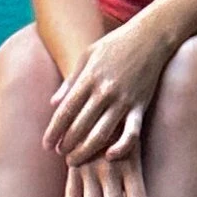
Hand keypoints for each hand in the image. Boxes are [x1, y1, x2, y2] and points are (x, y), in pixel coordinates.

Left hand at [43, 21, 163, 165]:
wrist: (150, 36)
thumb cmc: (115, 44)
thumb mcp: (87, 55)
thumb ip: (71, 81)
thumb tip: (53, 104)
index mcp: (89, 78)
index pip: (65, 111)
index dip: (53, 131)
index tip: (46, 145)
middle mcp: (105, 91)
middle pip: (80, 127)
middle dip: (66, 144)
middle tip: (60, 154)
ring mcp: (124, 100)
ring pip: (101, 135)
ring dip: (85, 151)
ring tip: (75, 160)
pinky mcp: (141, 106)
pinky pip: (131, 133)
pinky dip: (121, 147)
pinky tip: (110, 157)